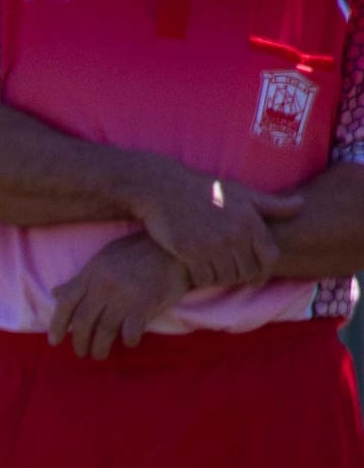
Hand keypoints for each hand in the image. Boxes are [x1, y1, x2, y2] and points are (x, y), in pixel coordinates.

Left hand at [47, 233, 190, 359]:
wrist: (175, 246)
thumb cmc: (138, 252)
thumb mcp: (104, 259)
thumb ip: (81, 279)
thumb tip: (56, 293)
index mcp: (92, 273)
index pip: (66, 303)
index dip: (57, 325)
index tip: (54, 342)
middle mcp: (104, 286)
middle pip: (83, 322)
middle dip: (79, 343)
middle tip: (82, 352)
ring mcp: (124, 296)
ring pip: (104, 332)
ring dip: (99, 348)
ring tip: (99, 354)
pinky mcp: (146, 305)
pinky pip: (130, 333)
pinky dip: (129, 341)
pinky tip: (130, 342)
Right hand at [130, 163, 300, 288]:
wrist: (165, 189)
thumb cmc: (206, 189)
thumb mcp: (242, 192)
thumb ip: (271, 204)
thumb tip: (302, 204)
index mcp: (250, 220)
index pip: (270, 257)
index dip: (265, 269)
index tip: (255, 272)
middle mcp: (234, 233)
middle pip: (248, 272)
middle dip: (242, 276)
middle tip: (232, 272)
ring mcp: (212, 244)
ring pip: (226, 277)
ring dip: (221, 278)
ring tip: (215, 269)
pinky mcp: (190, 252)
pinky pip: (203, 278)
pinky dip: (202, 278)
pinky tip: (198, 269)